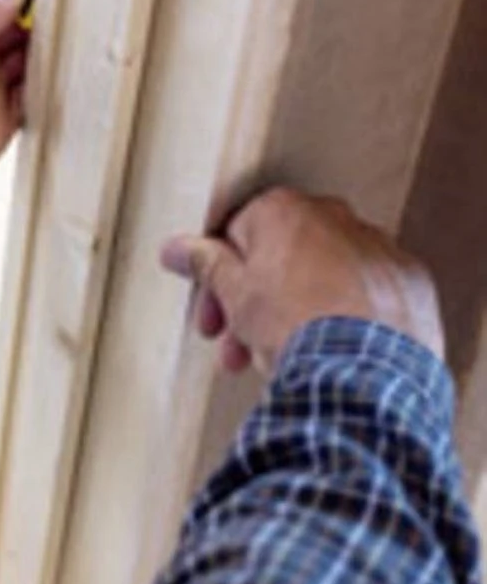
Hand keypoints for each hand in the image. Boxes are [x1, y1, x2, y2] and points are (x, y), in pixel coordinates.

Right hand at [161, 187, 444, 375]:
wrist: (363, 373)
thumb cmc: (292, 325)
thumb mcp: (233, 295)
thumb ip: (204, 263)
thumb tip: (174, 248)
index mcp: (284, 210)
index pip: (235, 234)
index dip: (217, 279)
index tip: (212, 312)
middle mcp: (333, 217)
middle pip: (280, 257)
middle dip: (254, 302)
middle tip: (236, 344)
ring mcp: (377, 247)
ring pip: (323, 276)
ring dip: (297, 311)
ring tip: (279, 362)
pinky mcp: (409, 282)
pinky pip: (366, 293)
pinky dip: (347, 316)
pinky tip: (332, 350)